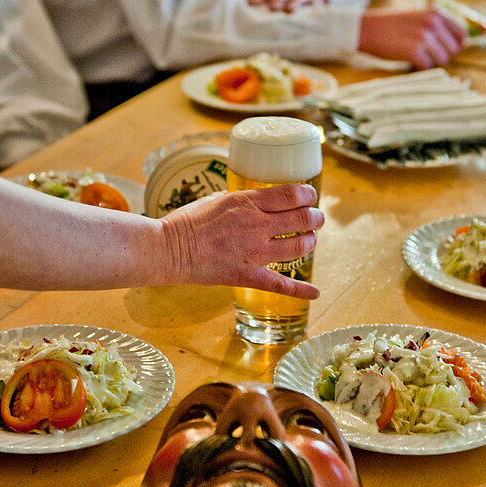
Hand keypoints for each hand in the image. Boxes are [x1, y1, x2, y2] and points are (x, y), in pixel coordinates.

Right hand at [160, 184, 322, 296]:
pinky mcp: (247, 276)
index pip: (292, 194)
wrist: (169, 249)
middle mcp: (256, 225)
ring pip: (298, 247)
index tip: (310, 196)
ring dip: (310, 242)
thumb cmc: (187, 221)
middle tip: (316, 218)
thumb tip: (256, 201)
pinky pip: (280, 285)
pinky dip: (301, 290)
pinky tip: (315, 292)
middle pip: (302, 219)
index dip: (308, 195)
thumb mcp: (217, 199)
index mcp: (248, 202)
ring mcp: (254, 252)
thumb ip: (241, 200)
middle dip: (315, 218)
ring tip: (310, 240)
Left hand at [248, 0, 327, 11]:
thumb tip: (251, 32)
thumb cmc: (286, 11)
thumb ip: (264, 17)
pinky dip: (312, 5)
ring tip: (292, 8)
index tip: (251, 2)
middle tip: (274, 7)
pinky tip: (311, 10)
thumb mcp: (275, 11)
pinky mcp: (313, 1)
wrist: (309, 1)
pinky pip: (313, 2)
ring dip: (293, 1)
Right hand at [358, 8, 465, 68]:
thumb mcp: (418, 16)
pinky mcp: (414, 51)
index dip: (454, 44)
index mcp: (436, 13)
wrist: (367, 28)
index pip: (461, 34)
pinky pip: (427, 66)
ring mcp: (424, 37)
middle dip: (441, 54)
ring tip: (415, 54)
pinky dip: (418, 66)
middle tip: (425, 52)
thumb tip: (460, 44)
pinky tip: (408, 58)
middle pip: (454, 50)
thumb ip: (437, 25)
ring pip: (442, 60)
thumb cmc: (391, 25)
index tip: (444, 48)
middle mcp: (433, 24)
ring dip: (430, 61)